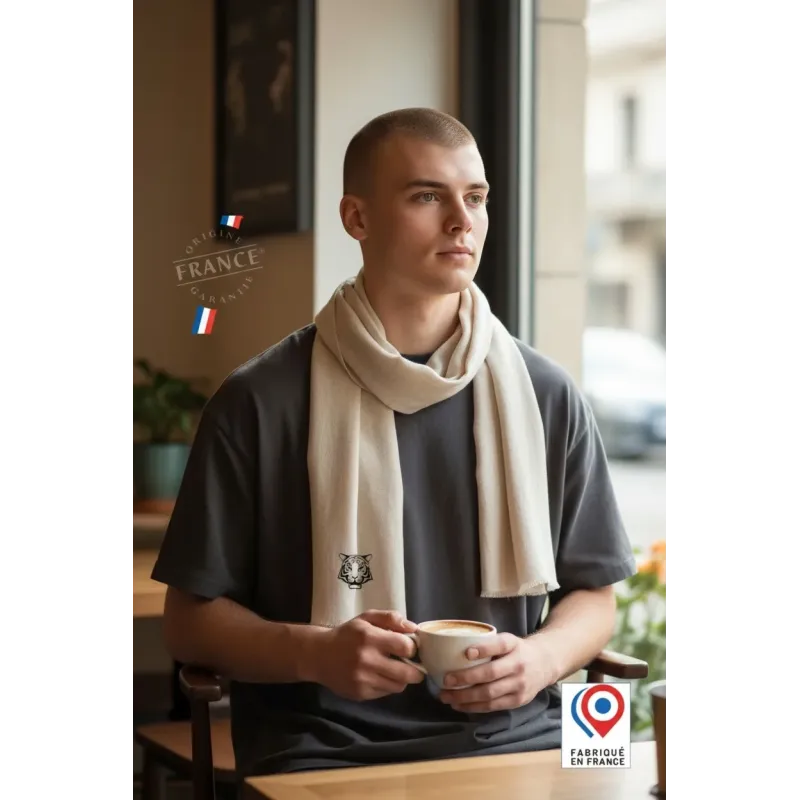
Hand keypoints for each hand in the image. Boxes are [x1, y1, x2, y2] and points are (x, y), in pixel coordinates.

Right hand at [312, 610, 425, 701]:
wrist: (319, 655)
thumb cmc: (347, 635)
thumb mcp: (366, 618)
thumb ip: (390, 618)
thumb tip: (414, 628)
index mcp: (369, 637)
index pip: (405, 647)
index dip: (413, 647)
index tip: (410, 647)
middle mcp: (366, 660)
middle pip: (406, 673)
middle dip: (416, 671)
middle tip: (415, 666)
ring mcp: (363, 680)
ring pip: (398, 686)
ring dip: (402, 679)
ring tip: (396, 670)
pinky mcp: (360, 694)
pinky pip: (385, 693)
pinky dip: (388, 685)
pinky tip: (380, 676)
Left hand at [438, 633, 556, 712]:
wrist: (545, 663)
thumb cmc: (517, 650)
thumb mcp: (507, 640)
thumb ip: (488, 644)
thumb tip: (455, 651)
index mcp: (514, 645)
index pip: (500, 645)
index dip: (484, 649)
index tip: (466, 652)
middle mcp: (519, 665)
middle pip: (491, 674)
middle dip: (466, 679)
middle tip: (446, 680)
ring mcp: (519, 685)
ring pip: (490, 694)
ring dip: (465, 697)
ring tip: (446, 697)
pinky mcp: (518, 701)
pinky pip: (493, 706)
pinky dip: (474, 707)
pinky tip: (459, 705)